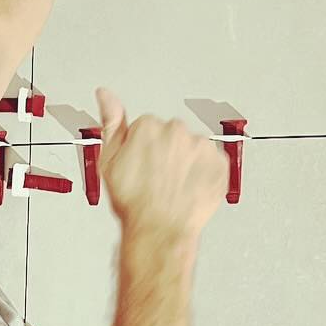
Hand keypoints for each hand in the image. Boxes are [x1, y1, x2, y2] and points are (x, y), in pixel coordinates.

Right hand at [95, 87, 226, 238]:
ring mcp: (201, 147)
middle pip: (172, 135)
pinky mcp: (219, 163)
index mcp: (149, 127)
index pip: (148, 128)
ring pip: (193, 149)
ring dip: (186, 163)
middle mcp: (177, 131)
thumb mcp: (109, 161)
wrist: (159, 230)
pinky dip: (204, 174)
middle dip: (166, 153)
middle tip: (157, 179)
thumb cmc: (135, 203)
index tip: (142, 167)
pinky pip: (213, 163)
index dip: (143, 150)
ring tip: (174, 186)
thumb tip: (106, 95)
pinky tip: (190, 188)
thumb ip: (111, 123)